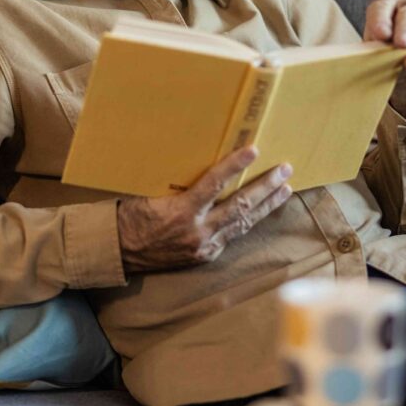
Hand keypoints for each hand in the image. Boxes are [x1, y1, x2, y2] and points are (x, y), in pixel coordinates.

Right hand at [115, 146, 291, 274]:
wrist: (120, 252)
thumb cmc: (131, 215)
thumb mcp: (150, 193)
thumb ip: (177, 182)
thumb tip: (200, 158)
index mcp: (181, 212)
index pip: (213, 184)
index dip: (234, 166)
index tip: (253, 150)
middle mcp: (198, 232)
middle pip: (240, 206)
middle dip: (266, 187)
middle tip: (285, 170)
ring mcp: (205, 246)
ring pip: (243, 224)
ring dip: (266, 205)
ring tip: (286, 189)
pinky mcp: (206, 255)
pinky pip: (233, 235)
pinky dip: (248, 221)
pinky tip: (261, 211)